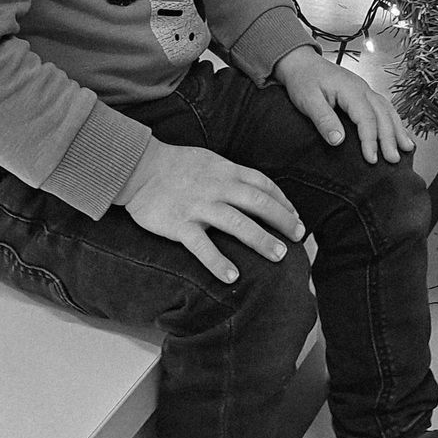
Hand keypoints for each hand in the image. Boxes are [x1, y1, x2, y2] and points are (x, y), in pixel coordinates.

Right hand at [116, 138, 305, 284]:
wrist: (138, 167)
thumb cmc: (176, 165)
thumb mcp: (209, 160)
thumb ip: (232, 175)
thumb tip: (257, 190)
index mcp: (225, 170)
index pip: (263, 185)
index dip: (283, 202)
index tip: (296, 217)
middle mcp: (217, 187)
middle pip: (258, 202)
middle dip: (282, 219)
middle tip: (299, 237)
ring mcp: (198, 206)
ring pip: (237, 223)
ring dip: (261, 240)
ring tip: (279, 256)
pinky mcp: (179, 224)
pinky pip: (202, 246)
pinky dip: (218, 262)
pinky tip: (233, 277)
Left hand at [272, 47, 416, 163]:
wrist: (301, 63)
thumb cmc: (303, 80)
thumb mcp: (307, 100)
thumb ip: (324, 119)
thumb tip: (338, 141)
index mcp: (350, 89)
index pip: (366, 118)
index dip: (370, 140)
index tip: (371, 159)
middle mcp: (362, 88)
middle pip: (382, 115)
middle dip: (390, 138)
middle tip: (393, 160)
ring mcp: (365, 90)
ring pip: (387, 110)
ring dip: (397, 129)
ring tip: (407, 148)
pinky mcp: (364, 93)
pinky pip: (384, 107)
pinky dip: (394, 120)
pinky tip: (399, 132)